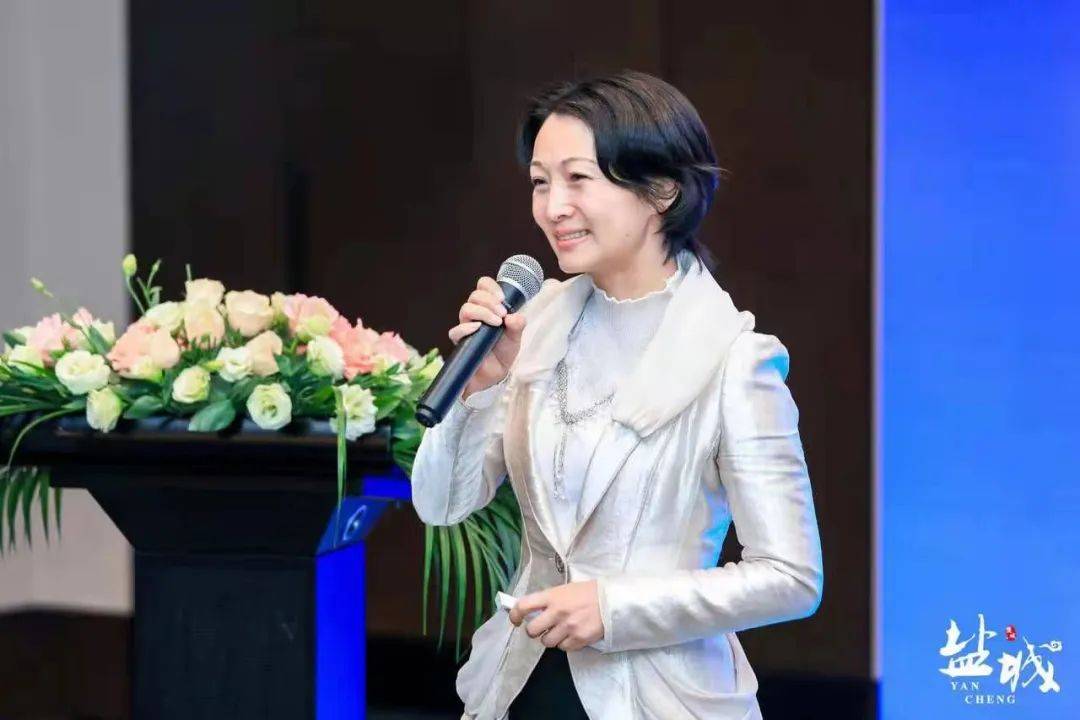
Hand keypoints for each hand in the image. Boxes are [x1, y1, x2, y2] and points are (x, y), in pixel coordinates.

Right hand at [448, 276, 526, 400]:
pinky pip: (456, 331)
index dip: (491, 287)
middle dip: (490, 301)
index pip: (483, 286)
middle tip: (502, 314)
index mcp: (488, 307)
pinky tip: (477, 329)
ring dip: (482, 312)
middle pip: (475, 296)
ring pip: (466, 309)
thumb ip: (518, 325)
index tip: (502, 298)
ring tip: (496, 323)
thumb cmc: (503, 352)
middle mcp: (475, 314)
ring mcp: (466, 327)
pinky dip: (466, 328)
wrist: (495, 374)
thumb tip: (514, 317)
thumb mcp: (515, 337)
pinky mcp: (460, 342)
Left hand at [508, 580, 604, 651]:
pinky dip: (565, 644)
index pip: (524, 606)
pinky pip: (563, 648)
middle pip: (532, 630)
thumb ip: (548, 600)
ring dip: (550, 638)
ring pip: (546, 642)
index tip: (516, 619)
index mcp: (552, 596)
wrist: (612, 601)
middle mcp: (557, 612)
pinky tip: (572, 634)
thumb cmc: (588, 592)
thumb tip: (531, 611)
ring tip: (560, 631)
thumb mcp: (565, 590)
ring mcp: (568, 627)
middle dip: (534, 631)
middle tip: (541, 628)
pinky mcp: (579, 640)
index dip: (514, 614)